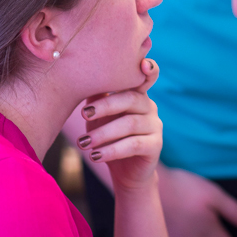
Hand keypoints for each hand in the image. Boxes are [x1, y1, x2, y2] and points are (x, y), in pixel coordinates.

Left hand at [76, 58, 162, 192]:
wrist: (125, 172)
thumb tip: (80, 76)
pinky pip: (133, 145)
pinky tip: (95, 156)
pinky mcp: (155, 146)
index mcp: (137, 95)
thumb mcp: (100, 116)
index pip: (148, 77)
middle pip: (130, 99)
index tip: (142, 63)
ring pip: (130, 123)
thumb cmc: (109, 137)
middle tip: (83, 114)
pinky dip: (112, 150)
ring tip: (83, 143)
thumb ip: (96, 97)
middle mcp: (150, 106)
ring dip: (103, 133)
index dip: (149, 68)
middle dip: (105, 105)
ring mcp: (155, 126)